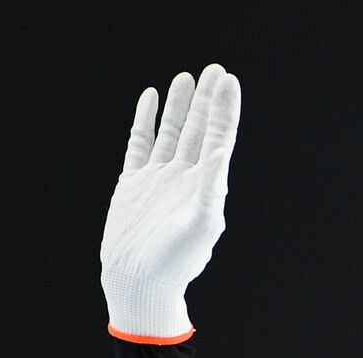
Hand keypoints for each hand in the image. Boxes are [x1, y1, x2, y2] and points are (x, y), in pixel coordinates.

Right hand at [100, 63, 241, 342]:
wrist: (139, 282)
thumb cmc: (175, 261)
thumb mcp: (200, 224)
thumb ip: (212, 187)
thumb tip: (221, 151)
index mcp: (206, 185)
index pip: (218, 137)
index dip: (225, 109)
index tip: (229, 80)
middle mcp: (184, 178)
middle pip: (198, 129)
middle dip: (206, 100)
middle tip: (215, 70)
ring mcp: (158, 178)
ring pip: (171, 132)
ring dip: (179, 106)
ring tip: (187, 77)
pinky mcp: (133, 184)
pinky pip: (140, 144)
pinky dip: (145, 121)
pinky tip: (150, 99)